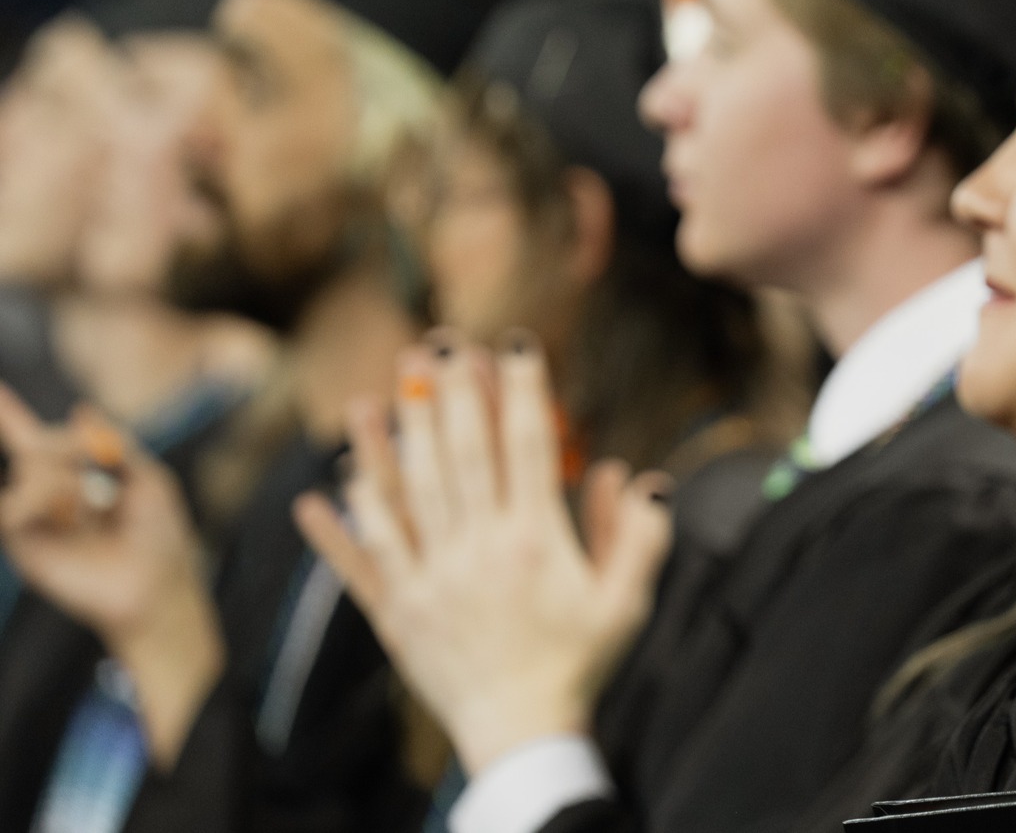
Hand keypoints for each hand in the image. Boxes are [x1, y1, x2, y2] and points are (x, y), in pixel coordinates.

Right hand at [0, 389, 223, 763]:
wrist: (153, 584)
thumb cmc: (158, 536)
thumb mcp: (149, 477)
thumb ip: (116, 442)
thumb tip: (81, 410)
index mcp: (75, 478)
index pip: (33, 441)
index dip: (10, 415)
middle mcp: (46, 495)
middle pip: (38, 445)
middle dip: (70, 444)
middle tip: (99, 464)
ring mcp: (31, 517)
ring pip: (28, 468)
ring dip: (62, 474)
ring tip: (88, 499)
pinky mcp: (22, 542)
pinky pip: (14, 504)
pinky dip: (42, 497)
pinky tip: (68, 511)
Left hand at [294, 335, 673, 774]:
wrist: (523, 733)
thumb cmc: (582, 663)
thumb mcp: (628, 602)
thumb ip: (641, 535)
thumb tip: (637, 473)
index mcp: (535, 540)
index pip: (527, 446)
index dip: (520, 389)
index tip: (513, 344)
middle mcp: (477, 549)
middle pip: (458, 455)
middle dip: (448, 394)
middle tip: (437, 343)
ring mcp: (430, 580)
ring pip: (404, 496)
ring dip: (387, 442)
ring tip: (373, 394)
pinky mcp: (397, 612)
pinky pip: (361, 563)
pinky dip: (335, 528)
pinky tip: (314, 492)